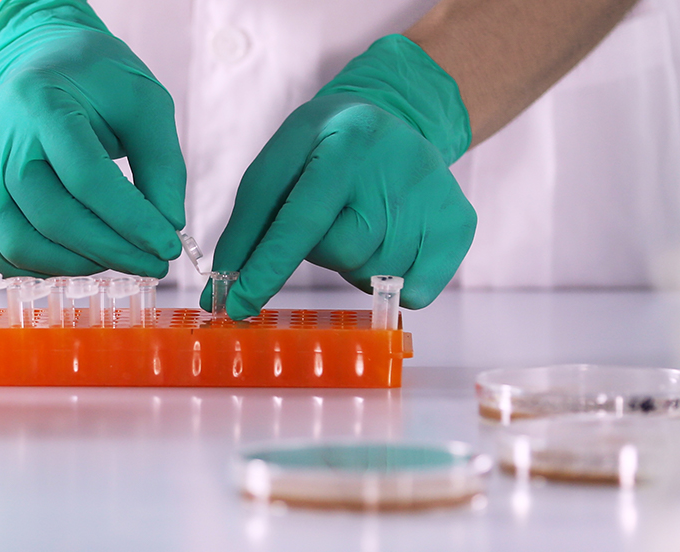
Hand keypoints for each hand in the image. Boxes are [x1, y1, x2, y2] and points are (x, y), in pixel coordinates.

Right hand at [0, 0, 184, 277]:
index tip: (168, 249)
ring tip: (116, 258)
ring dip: (75, 265)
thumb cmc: (99, 81)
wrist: (43, 59)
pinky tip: (77, 258)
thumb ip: (162, 164)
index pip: (86, 177)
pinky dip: (39, 268)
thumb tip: (169, 226)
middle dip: (109, 251)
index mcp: (41, 102)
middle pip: (50, 216)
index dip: (131, 221)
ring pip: (16, 243)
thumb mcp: (146, 104)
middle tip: (152, 265)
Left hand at [204, 35, 474, 319]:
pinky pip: (413, 291)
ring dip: (358, 262)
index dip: (267, 268)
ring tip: (366, 219)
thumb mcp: (282, 162)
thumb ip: (248, 225)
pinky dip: (394, 281)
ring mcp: (436, 194)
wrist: (399, 118)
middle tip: (334, 216)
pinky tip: (395, 239)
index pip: (301, 219)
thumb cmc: (327, 148)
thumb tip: (219, 292)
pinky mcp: (460, 222)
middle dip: (324, 250)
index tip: (236, 306)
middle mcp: (397, 164)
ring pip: (374, 273)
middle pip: (341, 252)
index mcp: (345, 141)